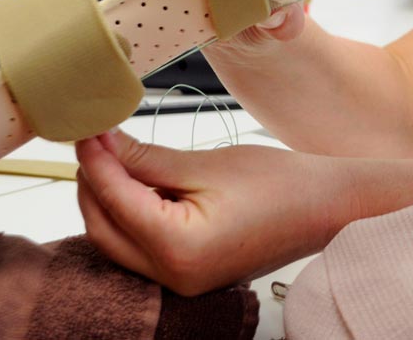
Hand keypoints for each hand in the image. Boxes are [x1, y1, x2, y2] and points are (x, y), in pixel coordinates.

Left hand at [75, 130, 345, 295]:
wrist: (326, 208)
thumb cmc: (281, 185)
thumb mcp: (207, 164)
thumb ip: (147, 159)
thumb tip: (103, 143)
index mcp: (179, 248)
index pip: (115, 200)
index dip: (95, 161)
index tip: (86, 130)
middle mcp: (174, 277)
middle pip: (104, 230)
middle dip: (93, 184)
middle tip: (95, 142)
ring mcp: (181, 282)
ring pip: (118, 242)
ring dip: (109, 201)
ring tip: (116, 157)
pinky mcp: (190, 275)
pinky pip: (142, 249)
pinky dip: (133, 216)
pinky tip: (140, 184)